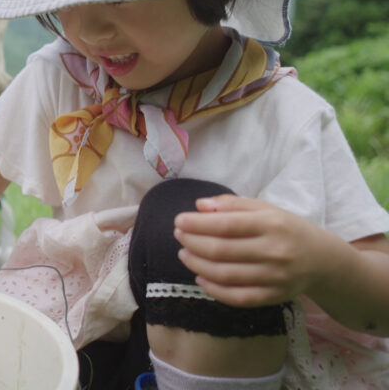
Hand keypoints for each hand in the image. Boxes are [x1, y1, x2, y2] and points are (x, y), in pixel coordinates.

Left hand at [174, 194, 340, 307]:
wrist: (323, 261)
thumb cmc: (287, 229)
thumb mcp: (266, 209)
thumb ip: (232, 204)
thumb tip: (199, 205)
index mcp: (272, 224)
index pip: (226, 225)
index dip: (197, 224)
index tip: (179, 220)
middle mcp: (275, 251)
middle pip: (221, 250)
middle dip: (192, 242)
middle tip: (179, 236)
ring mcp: (275, 277)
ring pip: (225, 275)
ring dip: (197, 265)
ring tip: (184, 254)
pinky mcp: (274, 297)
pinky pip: (238, 298)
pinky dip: (214, 291)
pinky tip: (200, 279)